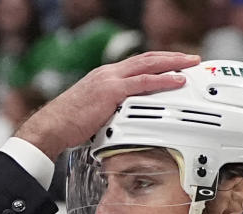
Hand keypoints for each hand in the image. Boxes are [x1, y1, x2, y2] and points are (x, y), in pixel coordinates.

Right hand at [15, 51, 198, 160]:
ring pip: (148, 65)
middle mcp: (109, 73)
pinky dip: (163, 80)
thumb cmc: (68, 125)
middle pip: (146, 58)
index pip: (136, 65)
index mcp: (105, 77)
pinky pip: (143, 82)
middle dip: (170, 57)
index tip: (173, 65)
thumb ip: (111, 112)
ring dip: (172, 63)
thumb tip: (123, 123)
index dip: (156, 63)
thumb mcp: (94, 114)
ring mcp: (110, 80)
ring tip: (190, 64)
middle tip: (190, 58)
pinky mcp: (111, 91)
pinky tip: (177, 81)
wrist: (53, 126)